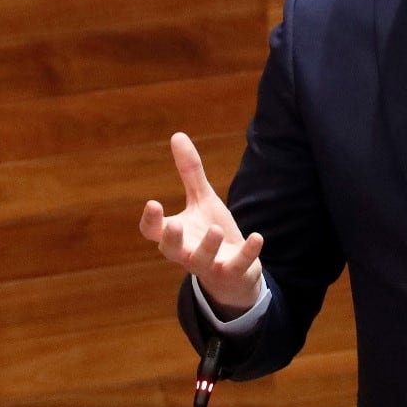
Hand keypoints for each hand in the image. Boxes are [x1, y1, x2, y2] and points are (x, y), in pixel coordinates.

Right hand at [139, 132, 264, 315]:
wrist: (234, 271)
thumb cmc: (210, 231)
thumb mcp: (202, 200)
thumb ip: (190, 172)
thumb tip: (177, 135)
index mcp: (176, 234)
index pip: (152, 232)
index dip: (150, 221)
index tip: (153, 203)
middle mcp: (186, 251)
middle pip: (170, 250)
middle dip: (170, 239)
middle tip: (173, 225)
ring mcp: (209, 265)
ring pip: (202, 260)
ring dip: (208, 246)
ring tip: (215, 229)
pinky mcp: (232, 271)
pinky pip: (238, 265)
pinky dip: (248, 252)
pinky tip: (257, 236)